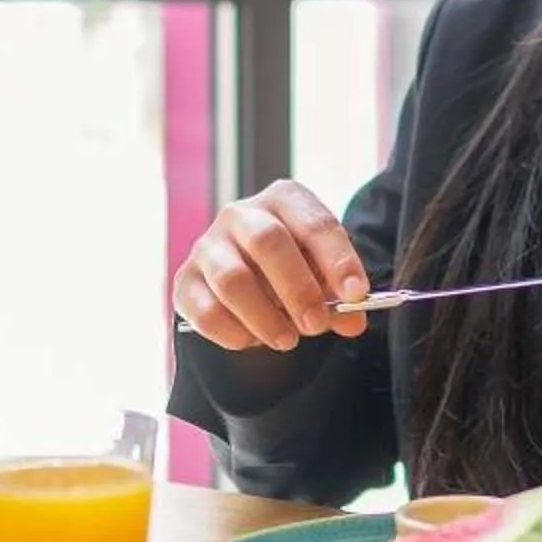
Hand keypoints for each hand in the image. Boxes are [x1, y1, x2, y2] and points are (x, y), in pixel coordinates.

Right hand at [173, 181, 371, 352]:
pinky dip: (233, 333)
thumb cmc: (289, 269)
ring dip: (265, 316)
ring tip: (287, 340)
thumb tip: (354, 320)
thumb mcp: (320, 275)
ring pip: (232, 278)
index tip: (355, 294)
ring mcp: (208, 245)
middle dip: (298, 289)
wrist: (241, 275)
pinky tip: (252, 341)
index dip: (338, 259)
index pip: (314, 222)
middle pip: (268, 242)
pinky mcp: (185, 281)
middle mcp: (241, 214)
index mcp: (283, 200)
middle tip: (316, 324)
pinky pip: (205, 310)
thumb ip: (338, 298)